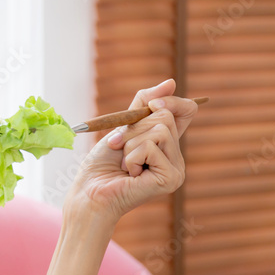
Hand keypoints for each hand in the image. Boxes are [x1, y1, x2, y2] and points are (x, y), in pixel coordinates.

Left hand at [65, 79, 198, 224]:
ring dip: (130, 144)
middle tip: (120, 149)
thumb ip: (144, 106)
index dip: (172, 101)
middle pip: (165, 116)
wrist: (89, 193)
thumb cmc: (101, 165)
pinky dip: (132, 156)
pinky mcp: (171, 178)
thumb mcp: (122, 127)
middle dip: (134, 128)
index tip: (151, 103)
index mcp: (166, 144)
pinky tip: (129, 174)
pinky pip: (151, 146)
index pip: (186, 111)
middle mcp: (175, 156)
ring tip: (124, 164)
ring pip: (158, 130)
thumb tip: (171, 82)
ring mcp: (176, 169)